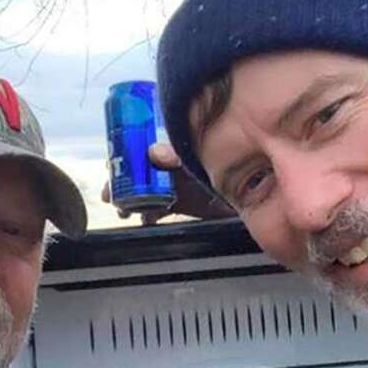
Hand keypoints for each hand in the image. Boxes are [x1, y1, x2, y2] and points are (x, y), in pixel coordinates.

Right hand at [99, 142, 236, 223]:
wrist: (255, 190)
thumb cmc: (228, 162)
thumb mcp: (198, 156)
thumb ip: (178, 155)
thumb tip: (152, 153)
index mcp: (173, 148)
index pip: (140, 148)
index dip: (123, 157)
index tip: (111, 170)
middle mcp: (171, 165)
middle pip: (138, 173)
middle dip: (122, 183)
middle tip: (111, 197)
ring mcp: (176, 184)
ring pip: (144, 192)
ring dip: (131, 201)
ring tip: (124, 211)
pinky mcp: (183, 204)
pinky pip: (159, 209)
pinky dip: (149, 214)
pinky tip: (146, 220)